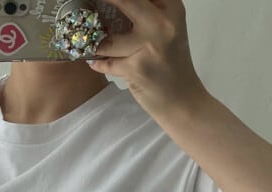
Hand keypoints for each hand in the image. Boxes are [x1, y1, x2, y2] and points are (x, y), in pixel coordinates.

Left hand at [87, 0, 207, 118]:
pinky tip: (95, 61)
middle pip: (123, 1)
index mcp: (171, 8)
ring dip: (97, 45)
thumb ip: (146, 12)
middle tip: (87, 4)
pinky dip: (99, 63)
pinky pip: (108, 62)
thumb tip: (112, 4)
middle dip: (104, 2)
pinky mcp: (137, 68)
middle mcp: (162, 23)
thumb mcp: (166, 30)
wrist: (183, 101)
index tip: (105, 0)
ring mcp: (149, 46)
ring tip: (92, 44)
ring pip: (110, 40)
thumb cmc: (171, 64)